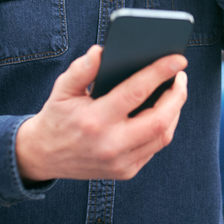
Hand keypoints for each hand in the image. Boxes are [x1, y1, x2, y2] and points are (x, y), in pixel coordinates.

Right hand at [15, 44, 187, 182]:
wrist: (43, 156)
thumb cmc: (57, 116)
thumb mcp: (62, 88)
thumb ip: (82, 68)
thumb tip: (103, 51)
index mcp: (94, 120)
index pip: (136, 92)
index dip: (160, 73)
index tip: (178, 59)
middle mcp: (110, 145)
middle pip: (159, 120)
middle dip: (177, 95)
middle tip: (180, 76)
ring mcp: (120, 163)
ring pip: (163, 136)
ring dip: (174, 111)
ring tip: (175, 90)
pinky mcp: (126, 172)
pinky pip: (155, 147)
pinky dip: (164, 127)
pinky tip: (165, 109)